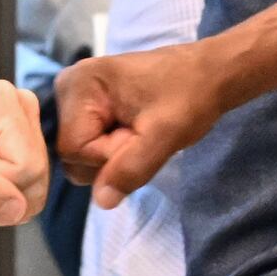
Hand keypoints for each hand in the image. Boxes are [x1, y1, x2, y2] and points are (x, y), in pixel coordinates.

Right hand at [54, 42, 233, 205]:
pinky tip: (133, 128)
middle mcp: (67, 87)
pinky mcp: (87, 104)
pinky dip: (113, 146)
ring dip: (112, 154)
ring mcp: (75, 96)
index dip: (108, 156)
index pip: (73, 150)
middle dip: (109, 157)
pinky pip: (90, 144)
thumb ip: (131, 168)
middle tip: (143, 133)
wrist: (209, 74)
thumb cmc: (189, 97)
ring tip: (140, 129)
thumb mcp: (165, 135)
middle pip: (72, 154)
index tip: (141, 136)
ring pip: (81, 154)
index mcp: (77, 85)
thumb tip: (101, 201)